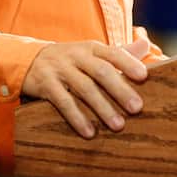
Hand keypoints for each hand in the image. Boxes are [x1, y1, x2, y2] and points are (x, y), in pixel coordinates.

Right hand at [22, 37, 150, 137]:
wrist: (30, 60)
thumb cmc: (72, 60)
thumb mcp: (92, 52)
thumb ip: (119, 52)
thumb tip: (146, 44)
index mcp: (92, 48)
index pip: (113, 53)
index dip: (129, 63)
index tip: (144, 76)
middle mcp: (77, 56)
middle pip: (101, 71)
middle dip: (120, 90)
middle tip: (137, 107)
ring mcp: (61, 70)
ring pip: (84, 88)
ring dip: (102, 108)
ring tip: (118, 125)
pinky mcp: (46, 85)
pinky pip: (63, 102)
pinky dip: (77, 118)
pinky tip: (89, 132)